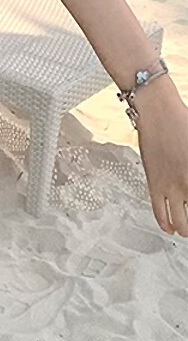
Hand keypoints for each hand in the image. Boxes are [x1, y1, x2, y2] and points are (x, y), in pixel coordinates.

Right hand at [134, 78, 187, 236]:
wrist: (157, 112)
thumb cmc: (183, 122)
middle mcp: (186, 186)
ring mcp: (170, 188)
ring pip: (180, 225)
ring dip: (185, 228)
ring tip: (187, 227)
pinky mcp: (154, 185)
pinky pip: (160, 214)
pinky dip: (166, 225)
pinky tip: (172, 227)